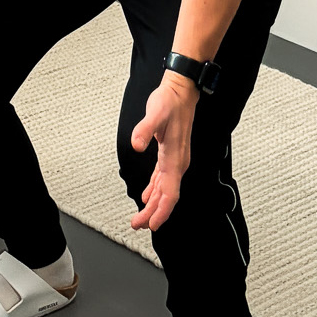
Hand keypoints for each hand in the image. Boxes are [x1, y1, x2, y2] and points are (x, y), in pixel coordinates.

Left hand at [128, 71, 198, 231]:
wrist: (181, 91)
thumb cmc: (170, 102)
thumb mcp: (155, 113)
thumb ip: (144, 130)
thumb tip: (136, 144)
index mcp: (175, 158)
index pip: (169, 193)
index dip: (161, 210)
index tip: (152, 224)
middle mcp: (178, 162)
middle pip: (166, 196)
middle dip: (153, 212)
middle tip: (138, 225)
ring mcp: (175, 159)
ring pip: (164, 189)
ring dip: (153, 204)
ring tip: (141, 217)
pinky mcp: (170, 153)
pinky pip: (163, 179)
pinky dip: (155, 189)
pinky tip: (147, 195)